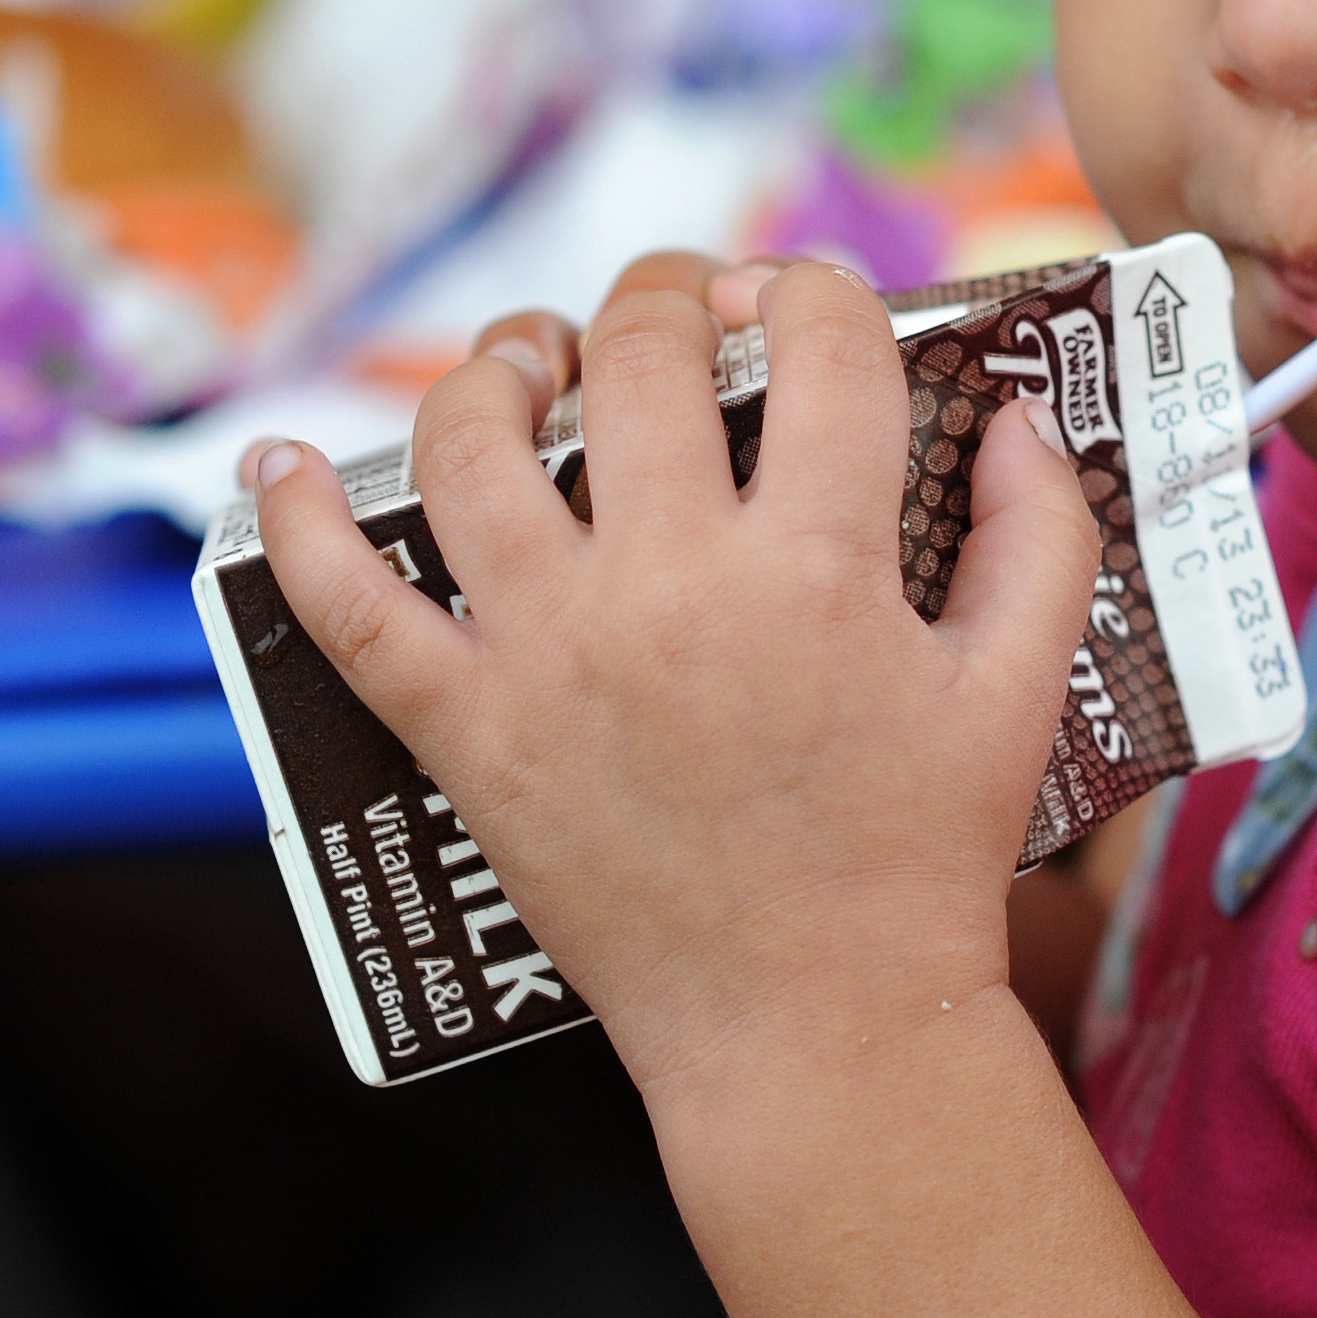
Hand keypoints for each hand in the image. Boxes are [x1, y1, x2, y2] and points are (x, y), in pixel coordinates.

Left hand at [244, 252, 1104, 1110]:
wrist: (813, 1026)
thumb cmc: (920, 858)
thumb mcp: (1018, 690)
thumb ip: (1040, 535)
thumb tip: (1024, 416)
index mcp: (821, 566)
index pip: (815, 342)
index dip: (810, 291)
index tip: (797, 310)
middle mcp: (672, 585)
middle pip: (639, 358)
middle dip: (661, 300)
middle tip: (673, 319)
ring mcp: (551, 653)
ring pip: (474, 445)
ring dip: (494, 368)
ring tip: (526, 364)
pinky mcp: (466, 731)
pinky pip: (347, 608)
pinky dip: (295, 524)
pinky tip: (276, 461)